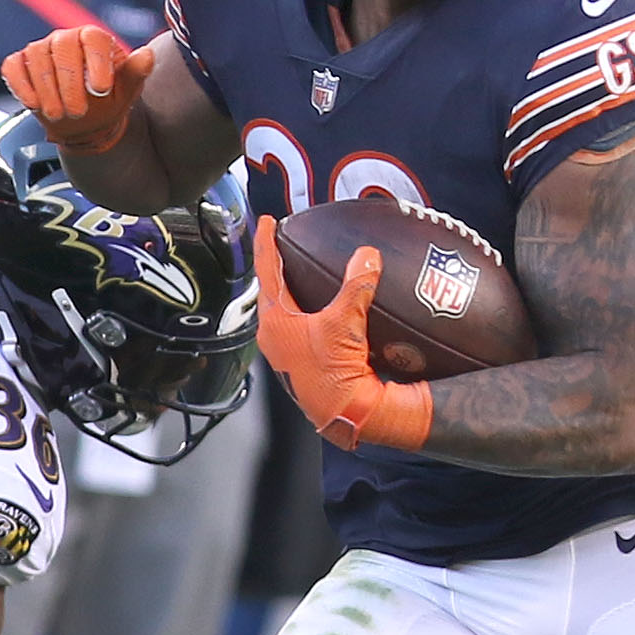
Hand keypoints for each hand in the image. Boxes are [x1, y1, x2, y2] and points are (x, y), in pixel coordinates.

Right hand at [0, 27, 154, 154]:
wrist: (83, 119)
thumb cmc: (107, 100)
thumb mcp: (127, 90)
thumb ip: (136, 73)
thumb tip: (147, 55)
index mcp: (93, 38)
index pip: (93, 39)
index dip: (96, 62)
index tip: (101, 90)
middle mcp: (64, 38)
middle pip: (62, 47)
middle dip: (69, 81)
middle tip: (77, 112)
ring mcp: (40, 49)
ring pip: (37, 57)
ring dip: (46, 88)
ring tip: (58, 115)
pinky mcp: (19, 64)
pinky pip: (13, 67)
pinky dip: (20, 84)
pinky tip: (33, 104)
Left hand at [253, 217, 432, 451]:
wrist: (346, 413)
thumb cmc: (335, 372)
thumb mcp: (346, 322)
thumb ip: (357, 285)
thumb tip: (368, 255)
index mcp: (275, 321)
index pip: (268, 271)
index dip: (267, 243)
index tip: (267, 222)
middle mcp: (273, 337)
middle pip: (270, 292)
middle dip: (275, 269)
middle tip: (281, 247)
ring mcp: (284, 352)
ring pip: (283, 312)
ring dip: (290, 293)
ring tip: (298, 275)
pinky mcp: (299, 364)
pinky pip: (298, 328)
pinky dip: (305, 312)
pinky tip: (320, 311)